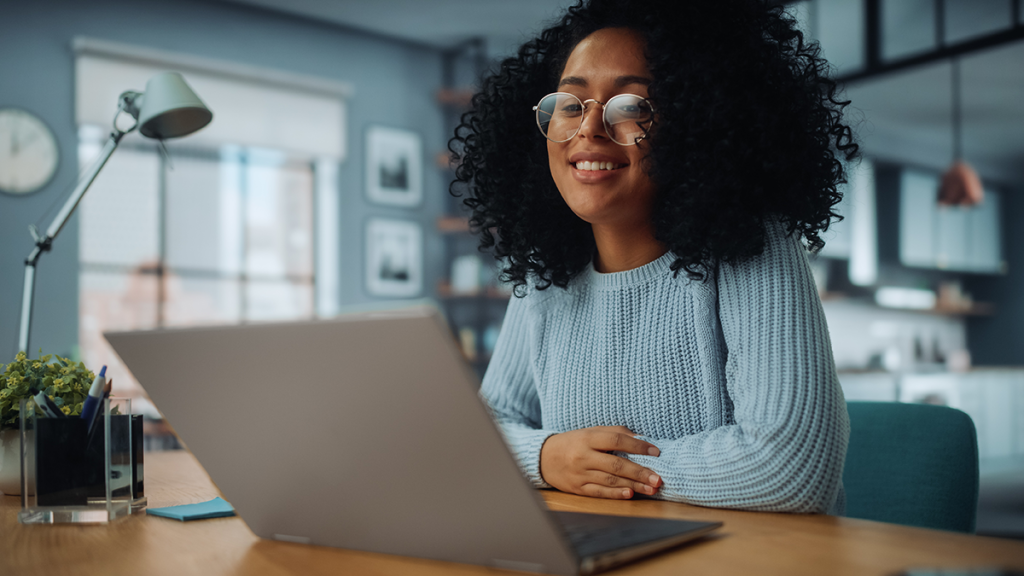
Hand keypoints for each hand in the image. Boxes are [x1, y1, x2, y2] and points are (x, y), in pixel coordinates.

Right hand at [540, 426, 661, 499]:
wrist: (544, 458)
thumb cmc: (573, 443)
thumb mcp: (590, 432)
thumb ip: (614, 433)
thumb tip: (640, 439)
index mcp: (588, 438)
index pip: (616, 440)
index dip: (637, 446)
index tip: (656, 452)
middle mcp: (583, 456)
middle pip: (616, 465)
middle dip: (640, 472)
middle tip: (658, 478)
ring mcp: (580, 474)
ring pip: (610, 480)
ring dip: (633, 485)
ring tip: (651, 488)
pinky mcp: (578, 488)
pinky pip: (599, 492)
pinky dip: (615, 493)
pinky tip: (630, 494)